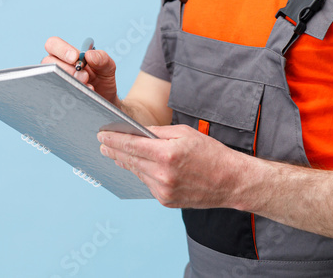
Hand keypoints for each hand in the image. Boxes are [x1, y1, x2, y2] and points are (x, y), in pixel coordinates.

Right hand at [42, 36, 118, 106]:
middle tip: (84, 75)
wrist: (105, 99)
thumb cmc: (102, 79)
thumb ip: (102, 58)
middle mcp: (57, 65)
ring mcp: (56, 80)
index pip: (53, 44)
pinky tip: (85, 93)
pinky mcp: (57, 94)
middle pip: (48, 61)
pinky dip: (72, 92)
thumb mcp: (107, 66)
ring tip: (87, 84)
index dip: (62, 49)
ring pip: (52, 77)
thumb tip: (89, 55)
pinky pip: (57, 92)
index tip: (75, 57)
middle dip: (67, 68)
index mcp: (66, 54)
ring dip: (70, 80)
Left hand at [97, 124, 249, 208]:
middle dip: (114, 151)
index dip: (113, 139)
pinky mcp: (166, 201)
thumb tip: (138, 132)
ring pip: (137, 173)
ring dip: (127, 163)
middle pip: (129, 160)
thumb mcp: (185, 133)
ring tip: (118, 154)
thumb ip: (159, 132)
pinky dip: (144, 174)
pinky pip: (148, 184)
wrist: (230, 182)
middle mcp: (162, 174)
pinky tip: (141, 167)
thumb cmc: (210, 153)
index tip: (101, 135)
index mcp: (167, 154)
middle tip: (102, 145)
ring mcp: (163, 190)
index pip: (131, 145)